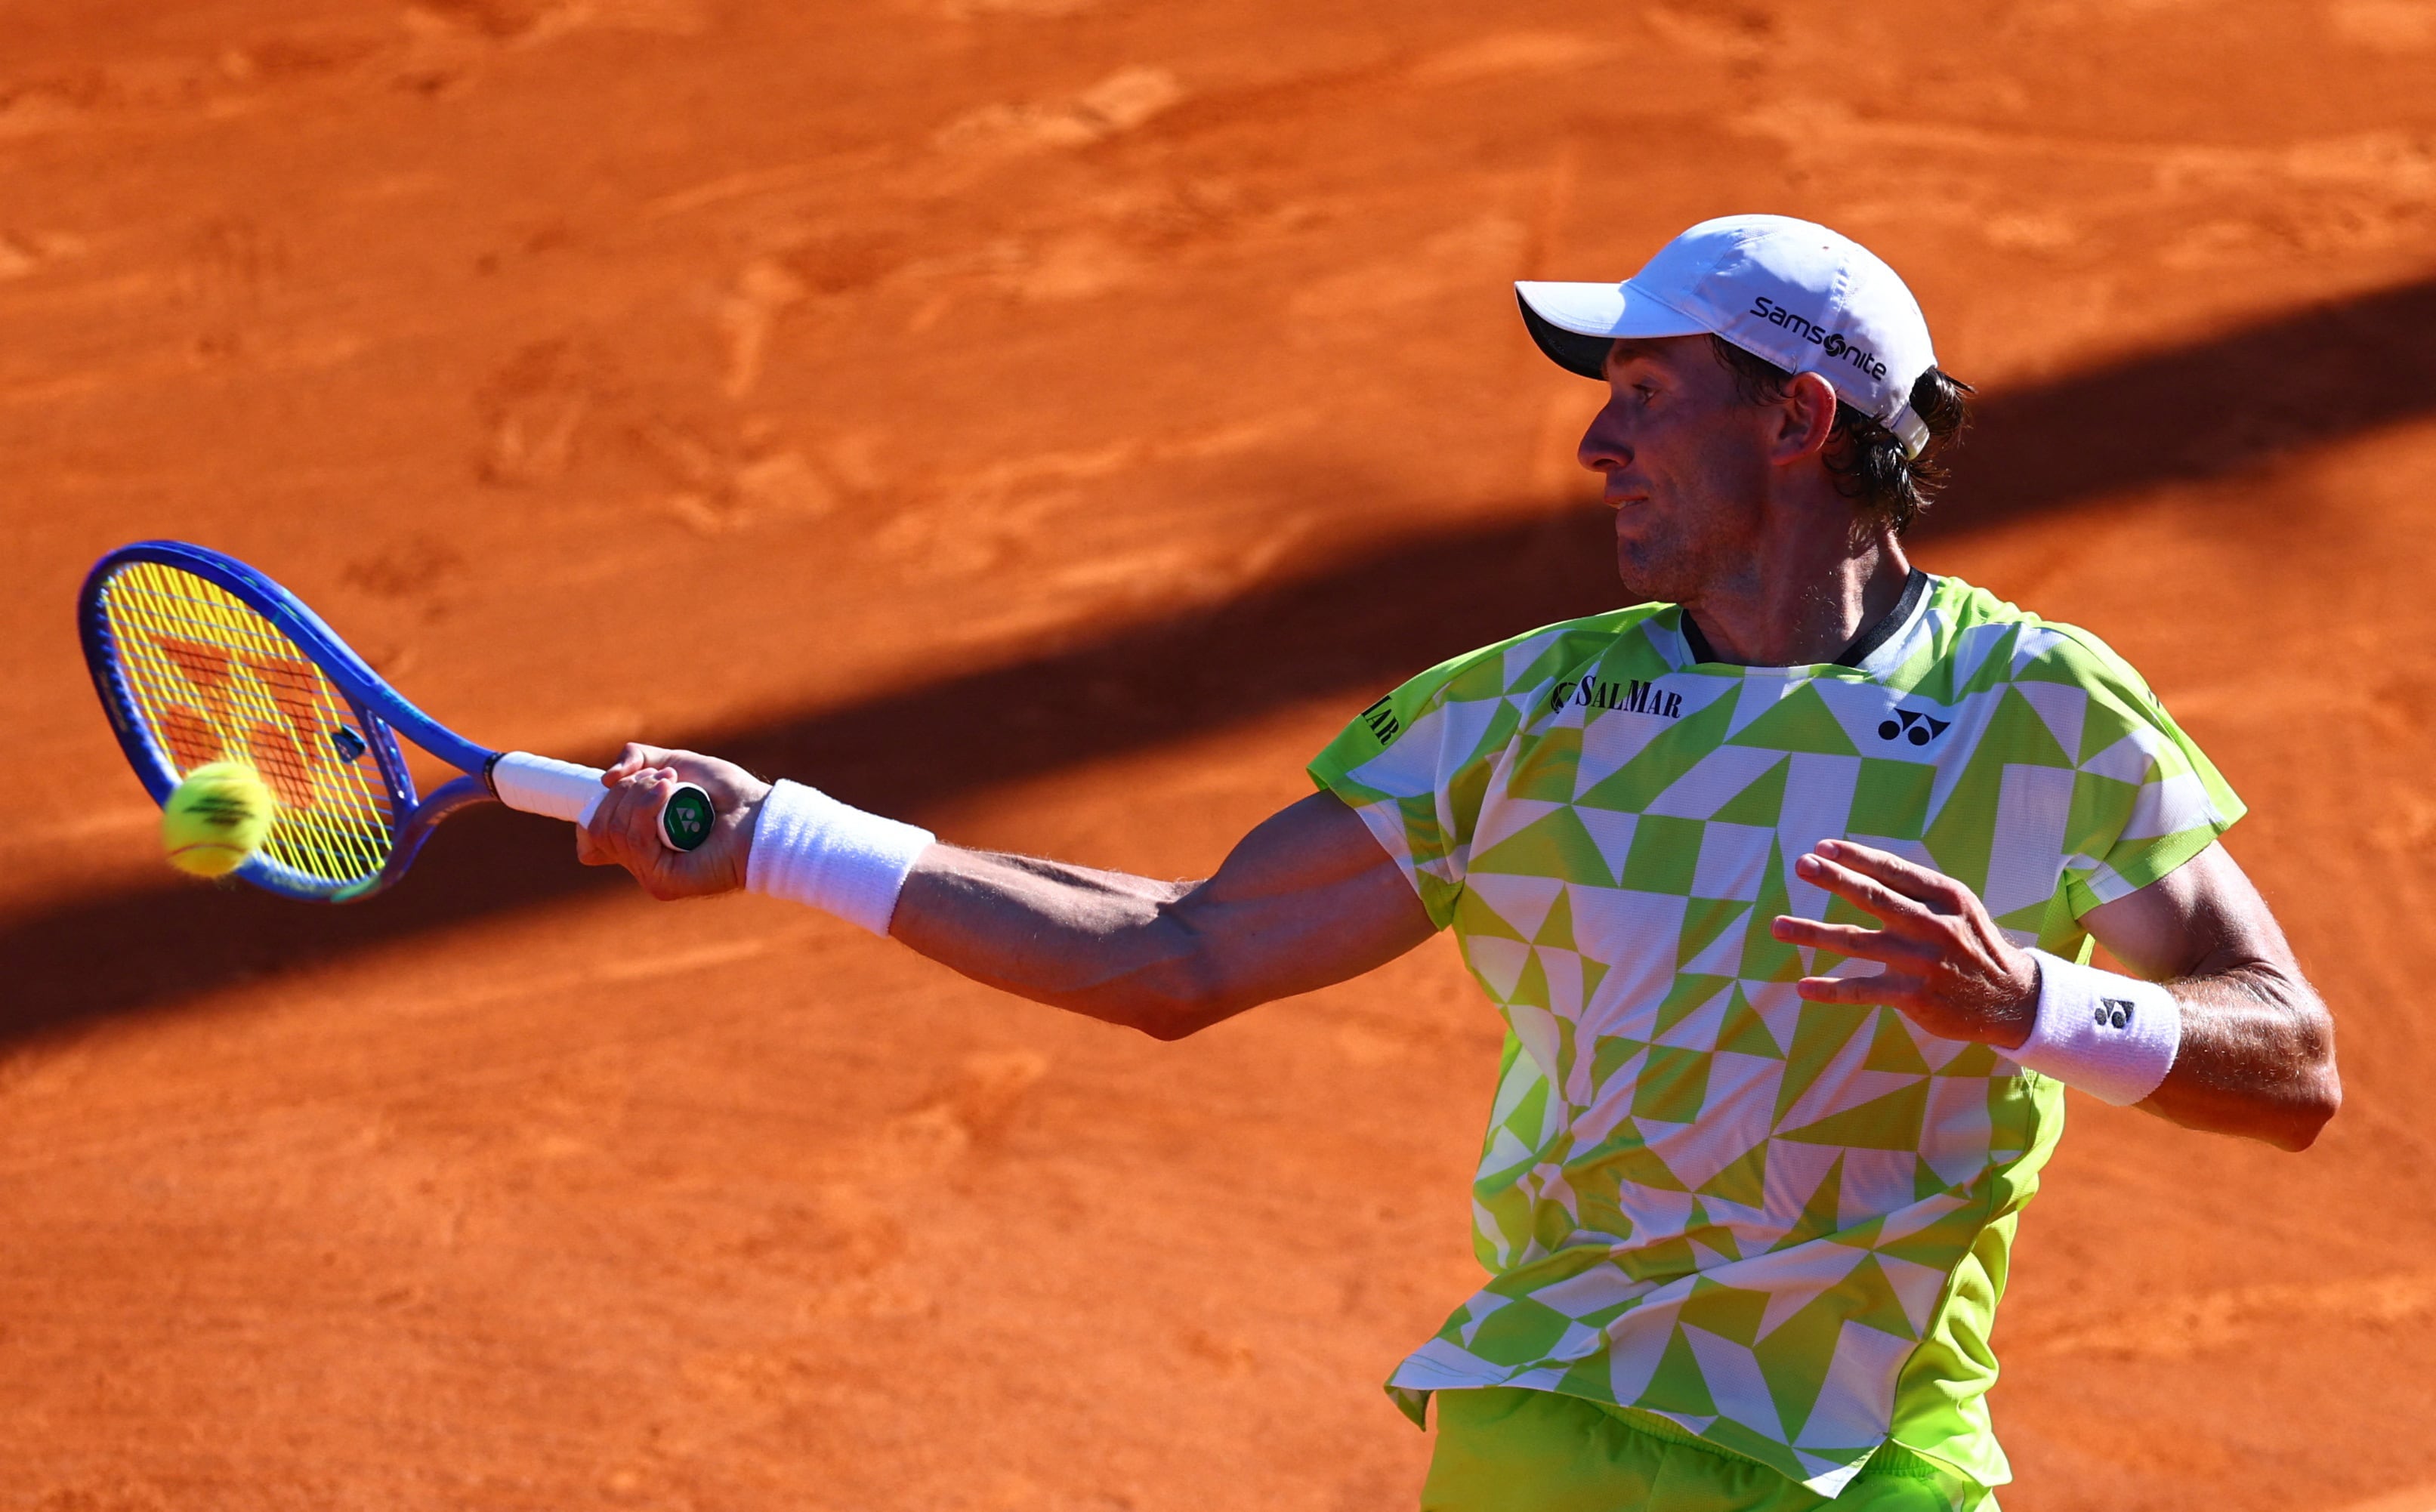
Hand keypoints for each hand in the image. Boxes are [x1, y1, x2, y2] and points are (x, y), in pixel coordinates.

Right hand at [575, 743, 772, 901]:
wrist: (759, 814)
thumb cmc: (726, 793)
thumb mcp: (677, 763)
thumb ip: (638, 760)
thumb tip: (605, 779)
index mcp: (639, 839)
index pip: (589, 840)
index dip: (590, 813)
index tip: (614, 787)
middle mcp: (640, 860)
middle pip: (597, 827)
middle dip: (624, 792)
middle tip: (664, 780)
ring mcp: (649, 873)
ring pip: (612, 830)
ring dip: (638, 795)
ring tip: (673, 785)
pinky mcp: (662, 882)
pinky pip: (634, 840)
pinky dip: (647, 808)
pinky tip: (670, 793)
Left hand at [1768, 839, 2039, 1049]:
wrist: (2011, 1000)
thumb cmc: (1972, 944)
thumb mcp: (1956, 908)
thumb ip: (1914, 889)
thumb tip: (1857, 865)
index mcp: (1945, 897)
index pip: (1893, 870)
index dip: (1855, 857)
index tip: (1822, 846)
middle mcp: (1934, 926)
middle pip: (1874, 898)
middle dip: (1834, 879)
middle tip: (1801, 865)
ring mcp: (1922, 962)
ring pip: (1856, 943)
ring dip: (1812, 933)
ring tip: (1776, 925)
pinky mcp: (1914, 996)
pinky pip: (1862, 990)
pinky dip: (1830, 989)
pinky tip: (1802, 987)